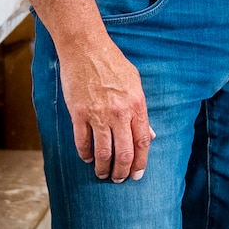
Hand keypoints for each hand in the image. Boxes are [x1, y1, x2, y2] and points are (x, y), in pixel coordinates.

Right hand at [57, 37, 153, 181]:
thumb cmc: (112, 63)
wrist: (86, 48)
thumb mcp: (135, 83)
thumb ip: (141, 111)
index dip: (140, 162)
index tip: (137, 174)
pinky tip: (88, 158)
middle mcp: (119, 113)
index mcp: (136, 105)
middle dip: (121, 172)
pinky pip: (82, 142)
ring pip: (102, 153)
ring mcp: (98, 115)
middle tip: (119, 179)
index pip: (142, 142)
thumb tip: (150, 135)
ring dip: (103, 168)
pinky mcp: (78, 114)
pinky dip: (85, 155)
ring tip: (103, 174)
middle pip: (123, 153)